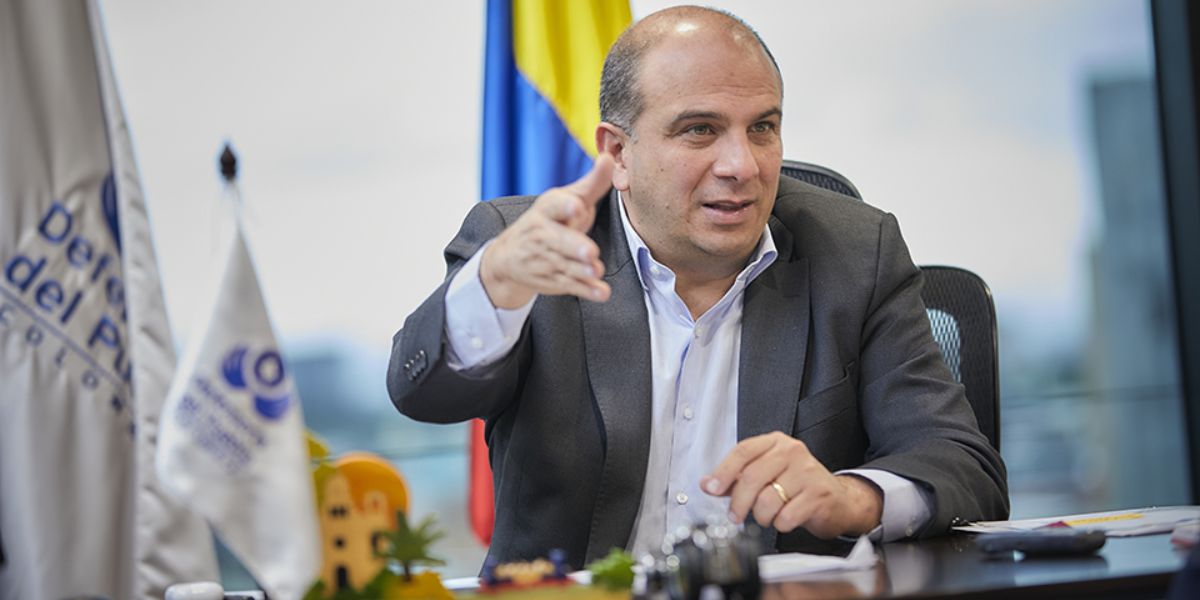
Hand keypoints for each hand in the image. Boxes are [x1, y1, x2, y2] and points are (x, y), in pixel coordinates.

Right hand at [480, 154, 614, 308]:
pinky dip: (586, 291)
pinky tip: (601, 292)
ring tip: (596, 270)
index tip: (576, 206)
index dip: (565, 206)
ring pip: (565, 265)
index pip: (553, 206)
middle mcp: (543, 235)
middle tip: (589, 251)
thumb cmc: (551, 221)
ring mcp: (546, 259)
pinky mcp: (553, 280)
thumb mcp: (568, 199)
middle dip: (573, 245)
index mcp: (547, 210)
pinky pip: (570, 286)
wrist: (511, 255)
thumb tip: (610, 158)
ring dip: (581, 270)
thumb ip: (591, 183)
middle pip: (557, 240)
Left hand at [701, 431, 882, 537]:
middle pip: (751, 477)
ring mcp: (808, 472)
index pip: (743, 451)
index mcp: (776, 442)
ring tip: (768, 516)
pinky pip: (786, 516)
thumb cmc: (799, 486)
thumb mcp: (767, 475)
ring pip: (767, 500)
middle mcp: (792, 452)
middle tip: (735, 515)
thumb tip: (708, 483)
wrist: (839, 500)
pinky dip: (780, 524)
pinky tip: (786, 519)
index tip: (712, 489)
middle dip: (738, 502)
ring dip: (761, 516)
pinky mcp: (818, 494)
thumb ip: (736, 479)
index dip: (723, 472)